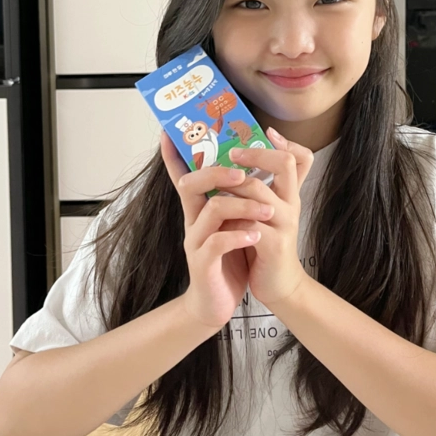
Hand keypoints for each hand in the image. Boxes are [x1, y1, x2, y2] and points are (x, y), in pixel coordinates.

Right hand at [159, 132, 273, 329]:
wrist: (215, 304)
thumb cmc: (228, 260)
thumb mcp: (236, 224)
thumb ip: (241, 200)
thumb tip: (253, 171)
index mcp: (201, 209)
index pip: (184, 174)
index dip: (174, 154)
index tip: (168, 131)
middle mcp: (194, 221)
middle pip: (192, 184)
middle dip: (217, 172)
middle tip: (244, 173)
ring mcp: (195, 242)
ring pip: (212, 210)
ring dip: (242, 205)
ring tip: (268, 210)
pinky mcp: (202, 264)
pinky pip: (216, 244)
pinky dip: (238, 236)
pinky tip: (255, 236)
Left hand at [218, 127, 313, 306]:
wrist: (278, 286)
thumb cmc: (265, 245)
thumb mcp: (264, 213)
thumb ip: (253, 190)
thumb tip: (231, 161)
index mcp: (288, 194)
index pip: (300, 158)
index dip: (286, 143)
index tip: (266, 132)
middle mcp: (291, 204)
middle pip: (283, 163)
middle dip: (254, 154)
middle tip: (231, 153)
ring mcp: (284, 223)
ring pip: (258, 190)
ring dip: (232, 184)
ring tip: (213, 182)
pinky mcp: (273, 245)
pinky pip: (248, 223)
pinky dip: (229, 217)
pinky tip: (216, 218)